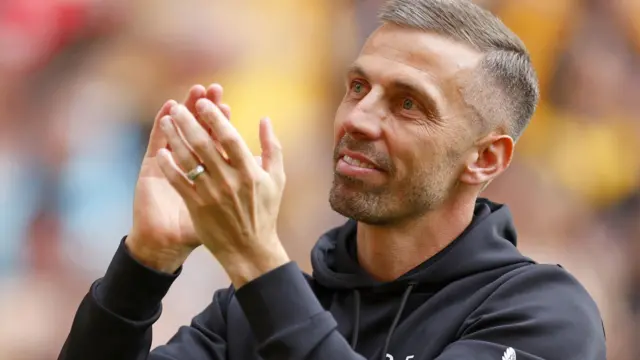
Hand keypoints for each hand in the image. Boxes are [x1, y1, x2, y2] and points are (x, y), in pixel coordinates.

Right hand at [127, 84, 231, 272]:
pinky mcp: (151, 170)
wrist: (171, 245)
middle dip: (203, 110)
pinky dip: (160, 129)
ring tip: (188, 93)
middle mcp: (191, 163)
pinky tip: (164, 112)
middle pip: (198, 129)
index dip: (221, 121)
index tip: (228, 103)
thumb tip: (261, 158)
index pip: (217, 138)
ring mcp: (170, 164)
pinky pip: (156, 145)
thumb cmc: (206, 230)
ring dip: (182, 112)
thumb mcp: (229, 205)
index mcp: (210, 169)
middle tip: (209, 89)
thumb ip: (248, 179)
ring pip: (177, 131)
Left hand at [156, 99, 288, 287]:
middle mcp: (229, 180)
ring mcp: (211, 194)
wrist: (250, 249)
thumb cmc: (265, 211)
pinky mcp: (197, 206)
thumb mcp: (277, 178)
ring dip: (175, 138)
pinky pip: (179, 182)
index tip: (204, 102)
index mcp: (249, 171)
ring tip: (167, 121)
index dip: (215, 117)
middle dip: (189, 122)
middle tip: (179, 107)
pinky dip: (169, 166)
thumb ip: (272, 147)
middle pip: (204, 144)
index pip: (229, 137)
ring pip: (189, 160)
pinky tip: (162, 151)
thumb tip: (265, 119)